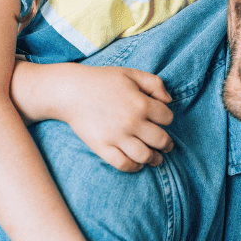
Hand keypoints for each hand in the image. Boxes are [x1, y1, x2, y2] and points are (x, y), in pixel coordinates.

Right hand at [13, 62, 173, 171]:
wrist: (70, 91)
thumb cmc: (102, 80)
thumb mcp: (131, 73)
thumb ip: (154, 83)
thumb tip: (169, 101)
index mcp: (142, 103)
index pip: (167, 118)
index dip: (167, 119)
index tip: (162, 121)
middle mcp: (132, 122)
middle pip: (161, 140)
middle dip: (167, 144)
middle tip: (167, 145)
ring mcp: (117, 137)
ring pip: (145, 156)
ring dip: (155, 159)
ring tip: (156, 158)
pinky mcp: (102, 147)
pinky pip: (124, 164)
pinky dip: (134, 167)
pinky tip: (137, 163)